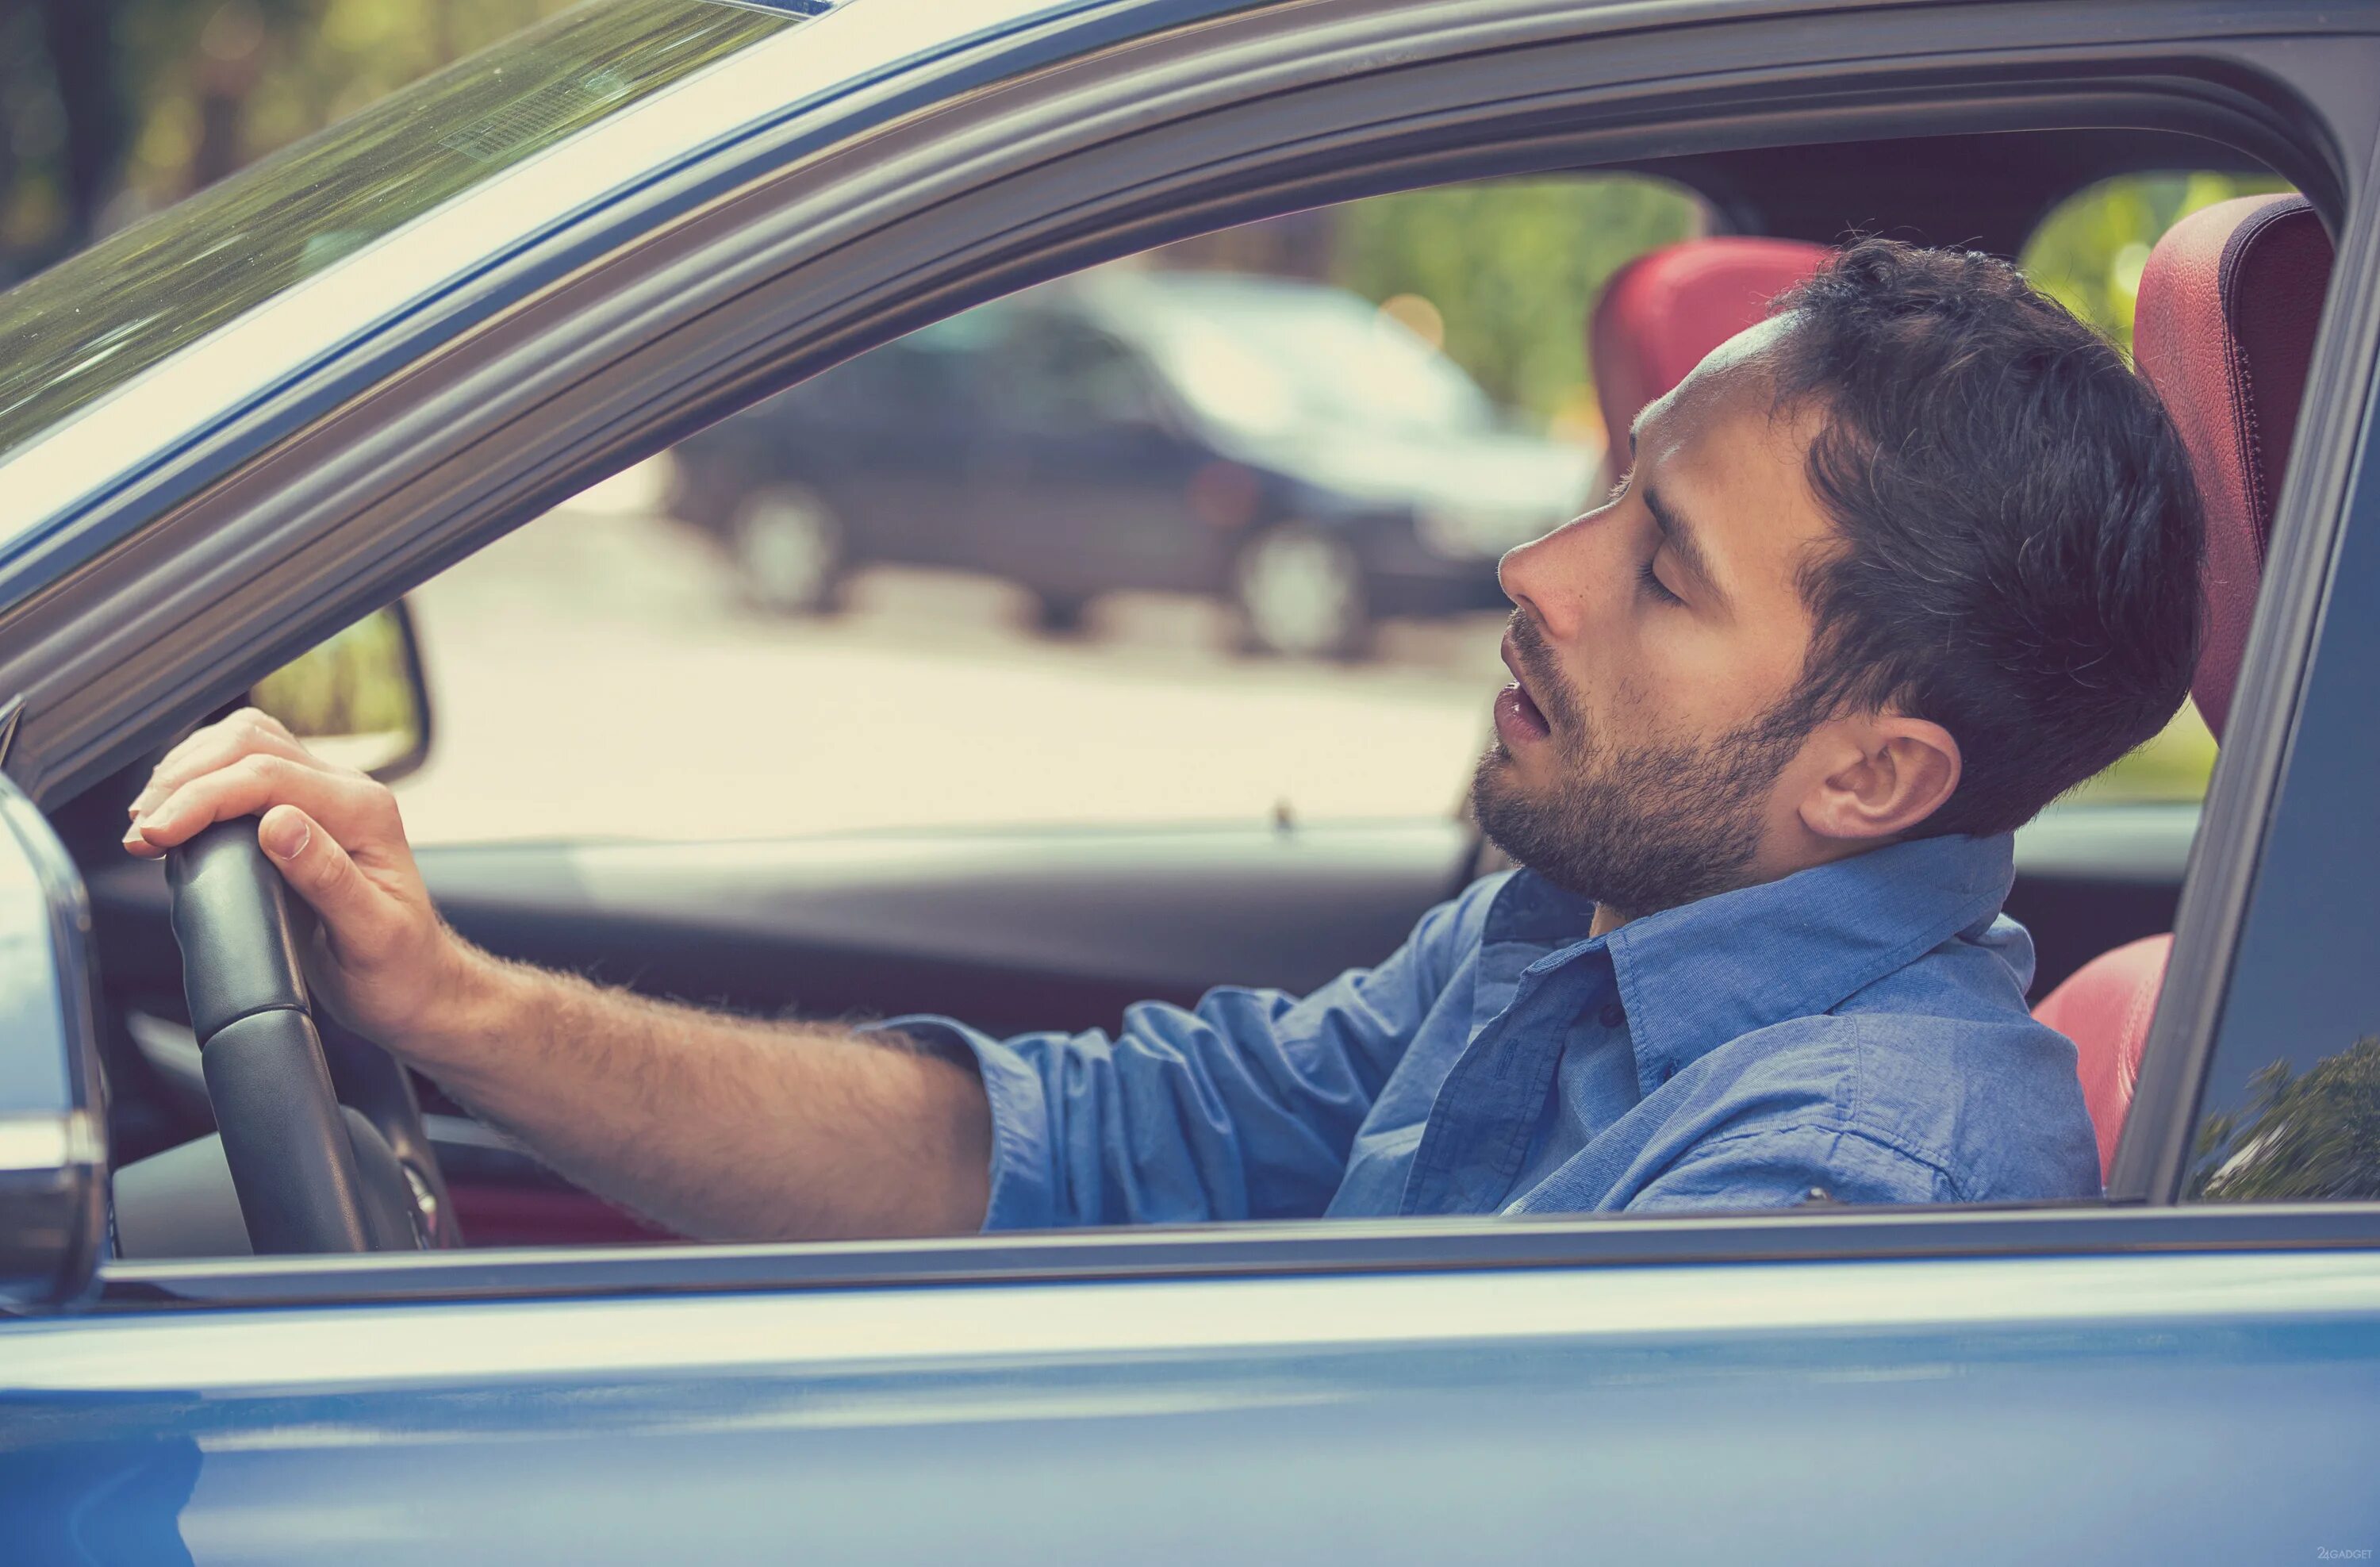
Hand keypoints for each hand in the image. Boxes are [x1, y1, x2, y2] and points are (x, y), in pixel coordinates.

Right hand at [123, 708, 488, 1057]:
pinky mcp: (304, 810)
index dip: (202, 798)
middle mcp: (348, 792)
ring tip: (148, 820)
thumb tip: (277, 824)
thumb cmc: (399, 970)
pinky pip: (246, 768)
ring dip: (188, 771)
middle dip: (184, 778)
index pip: (269, 776)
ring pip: (246, 743)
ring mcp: (326, 796)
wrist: (416, 986)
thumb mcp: (370, 936)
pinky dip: (201, 779)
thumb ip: (327, 878)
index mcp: (365, 813)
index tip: (157, 833)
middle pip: (251, 744)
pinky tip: (174, 811)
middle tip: (143, 830)